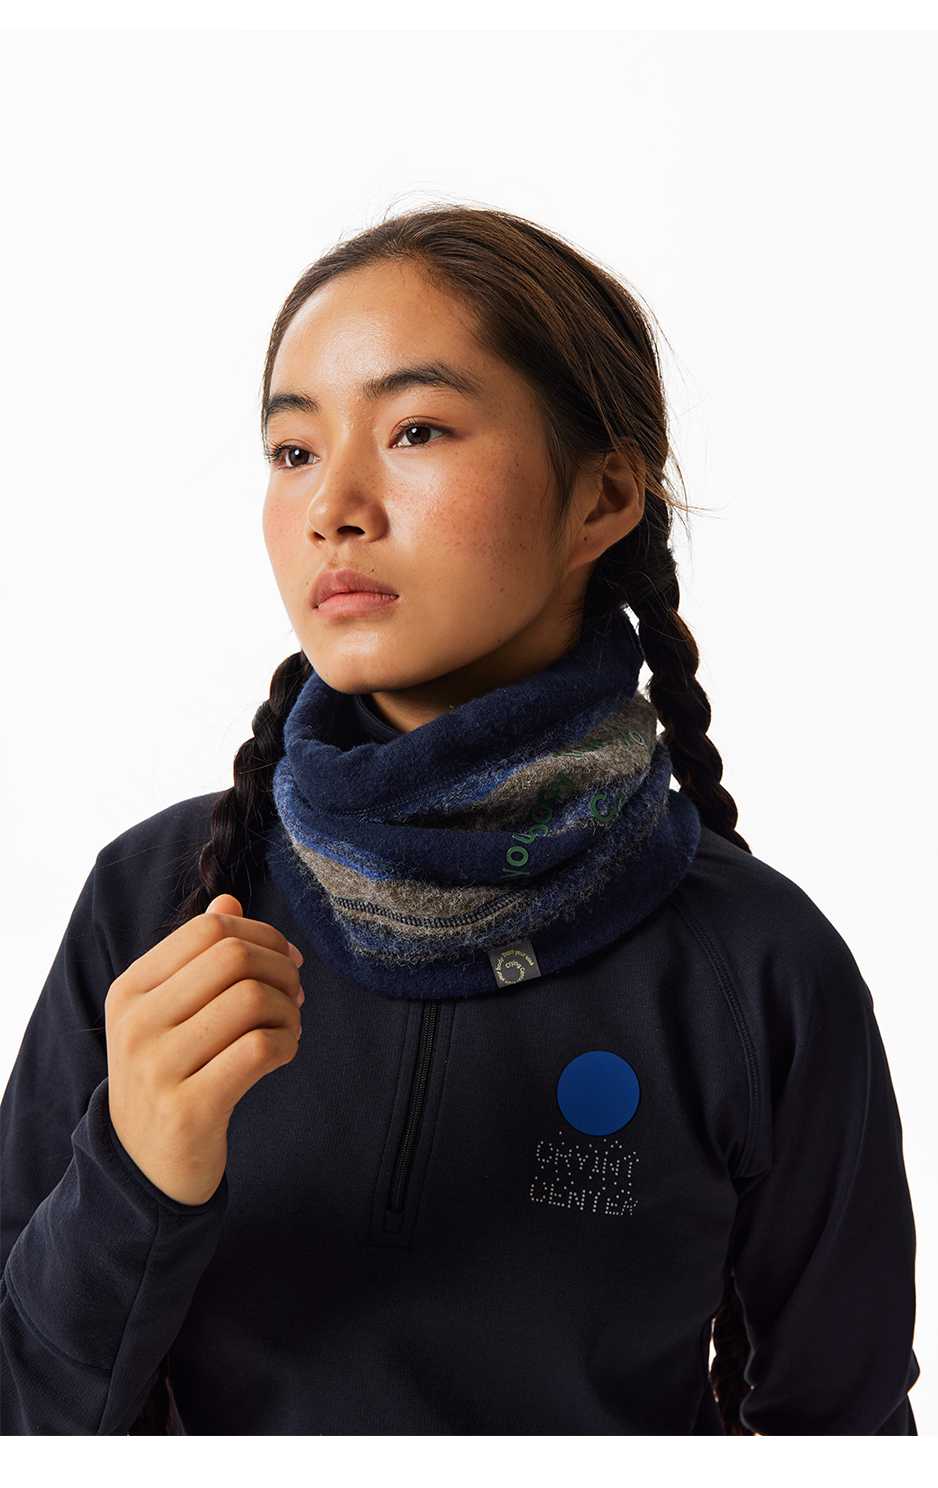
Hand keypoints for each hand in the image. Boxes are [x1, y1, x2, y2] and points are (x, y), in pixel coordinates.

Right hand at [105, 894, 303, 1204]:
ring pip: (252, 1000)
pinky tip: (284, 1053)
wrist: (145, 1167)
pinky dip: (287, 1044)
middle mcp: (137, 1024)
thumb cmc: (169, 1077)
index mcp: (130, 990)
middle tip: (296, 995)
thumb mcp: (166, 1013)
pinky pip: (259, 1050)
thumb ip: (195, 957)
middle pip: (234, 958)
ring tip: (289, 1027)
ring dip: (290, 1010)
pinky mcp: (189, 1109)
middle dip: (282, 969)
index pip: (208, 929)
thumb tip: (228, 900)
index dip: (261, 934)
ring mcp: (158, 1067)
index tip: (286, 959)